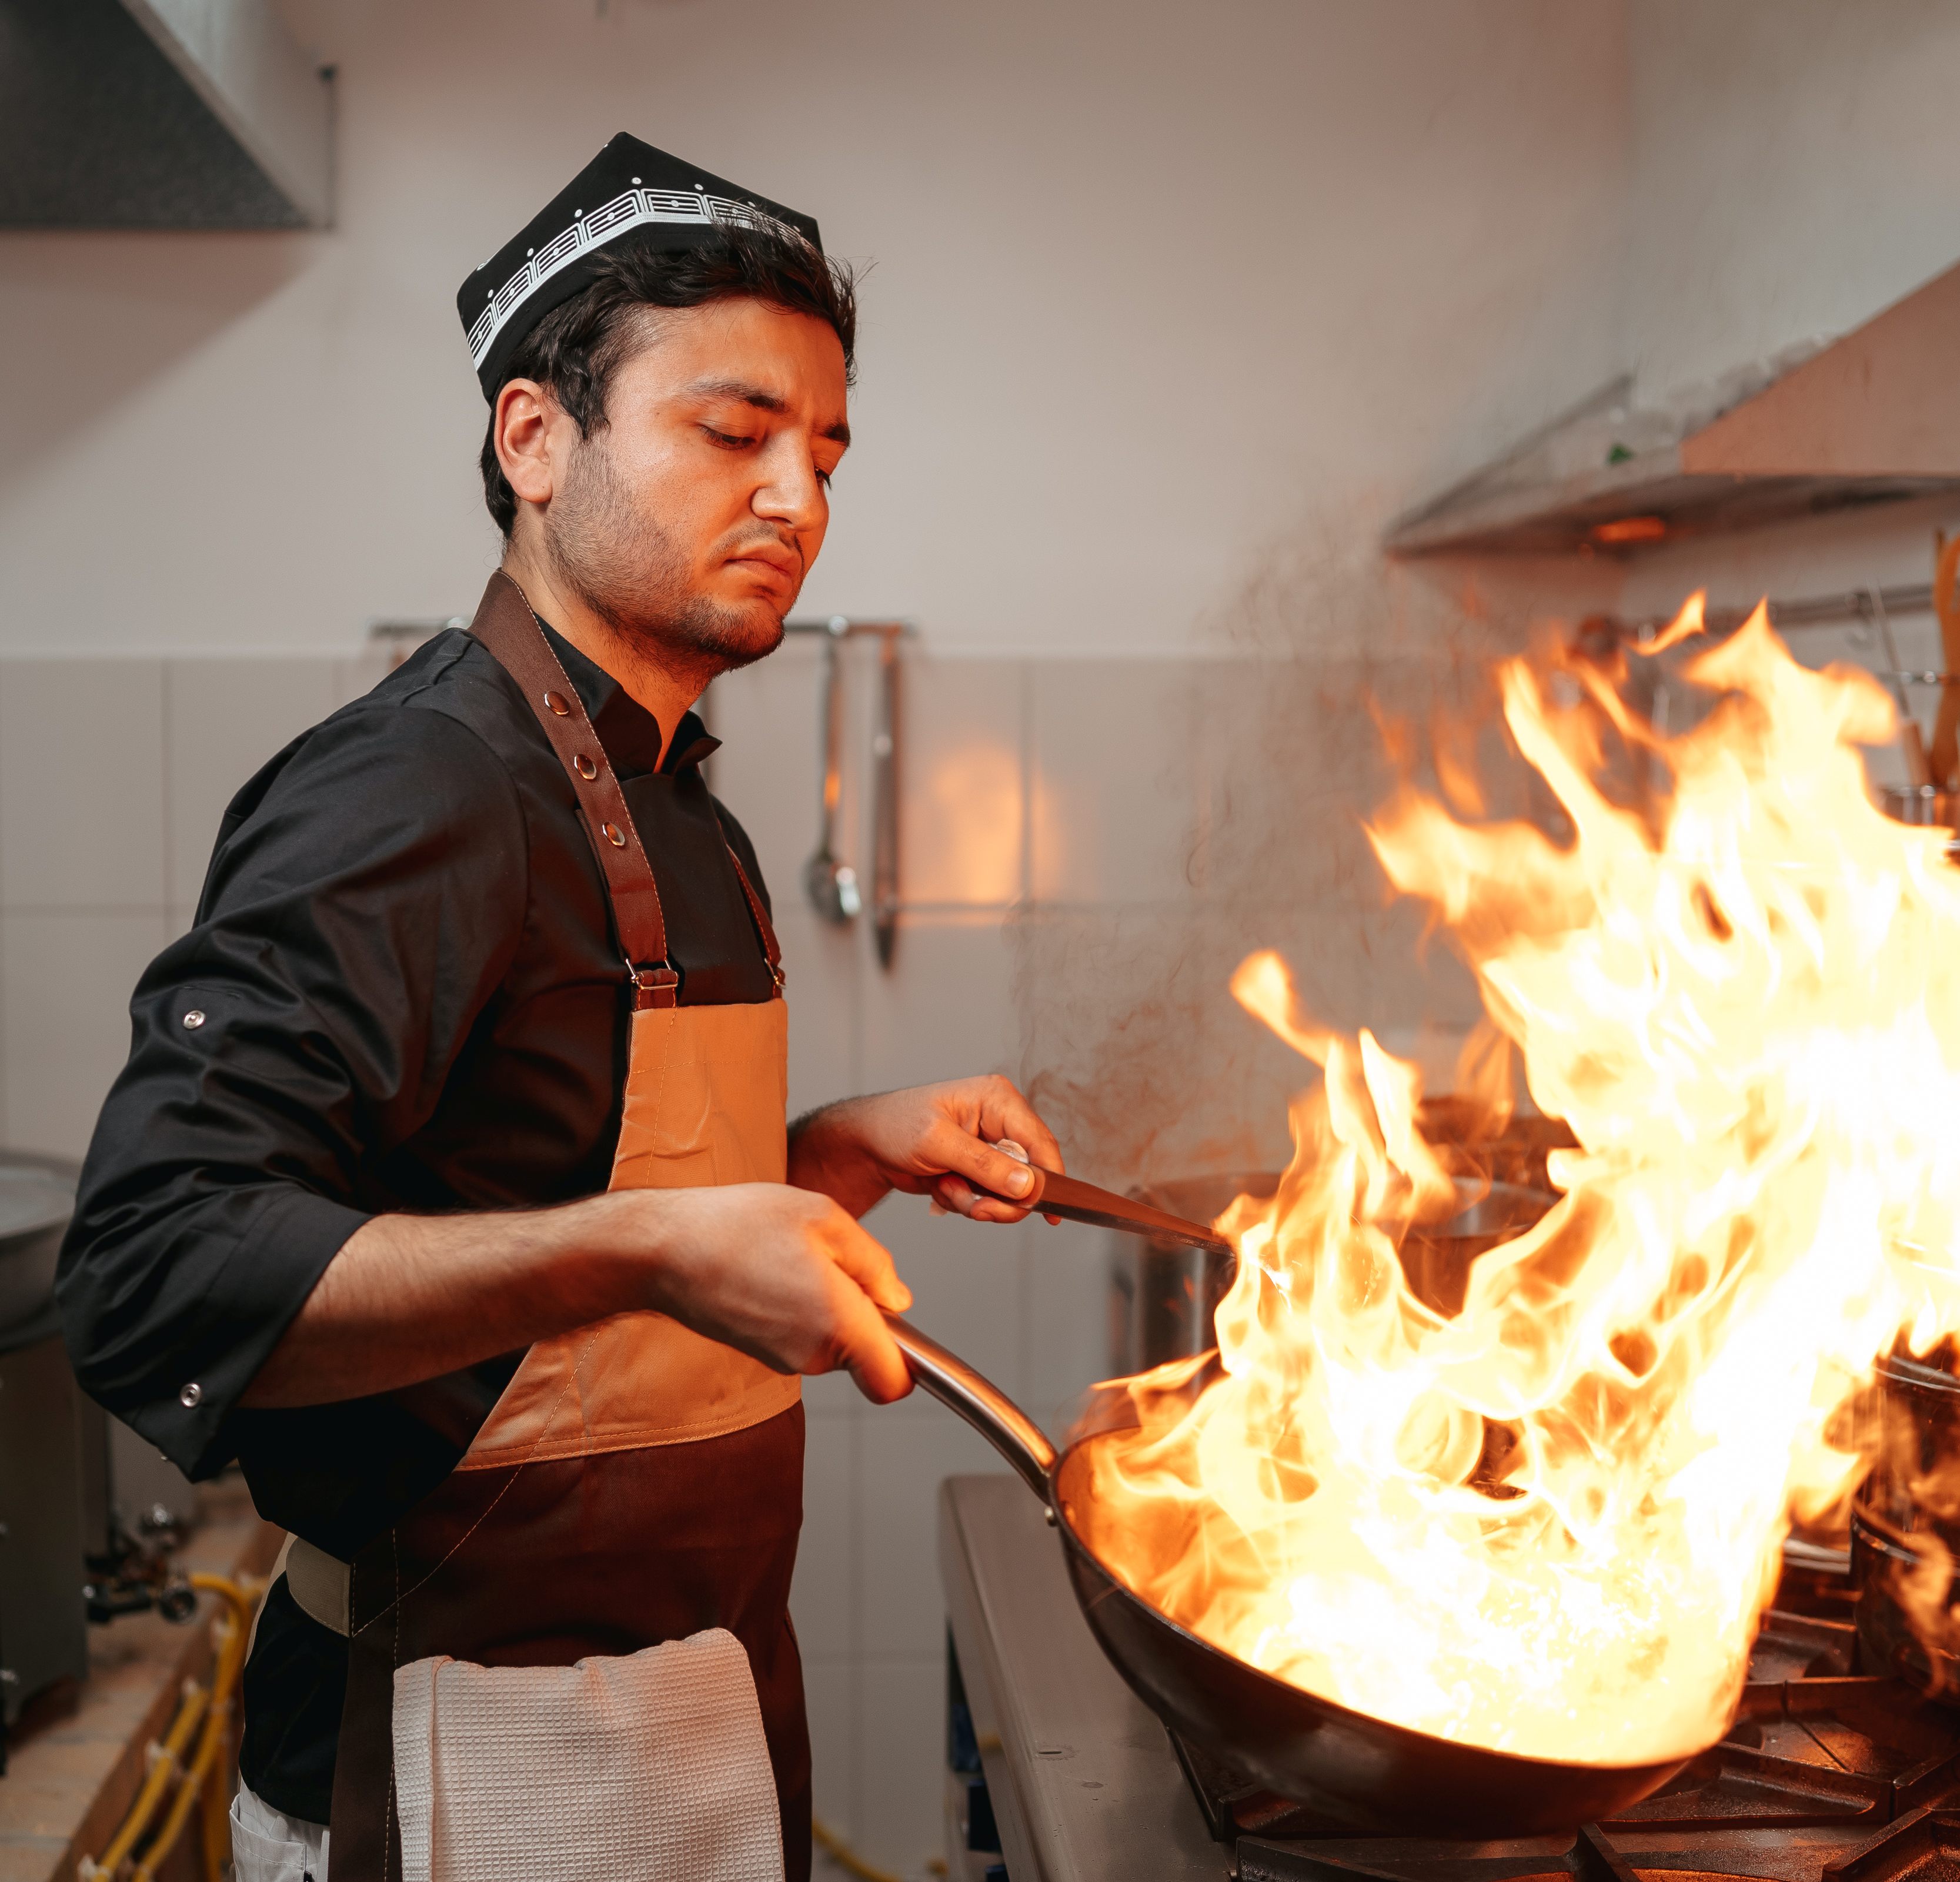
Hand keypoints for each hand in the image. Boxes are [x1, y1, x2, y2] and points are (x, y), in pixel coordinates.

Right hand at [632, 1183, 913, 1402]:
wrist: (662, 1248)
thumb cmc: (736, 1225)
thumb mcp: (824, 1217)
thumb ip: (873, 1263)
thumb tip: (896, 1299)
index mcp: (835, 1321)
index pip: (893, 1381)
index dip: (910, 1365)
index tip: (908, 1335)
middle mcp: (810, 1352)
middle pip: (865, 1354)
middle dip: (864, 1315)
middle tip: (834, 1263)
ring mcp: (782, 1357)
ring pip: (833, 1343)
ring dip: (829, 1308)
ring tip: (795, 1258)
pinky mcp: (760, 1351)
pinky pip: (802, 1337)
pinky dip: (800, 1309)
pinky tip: (774, 1270)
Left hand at [787, 1074, 1064, 1223]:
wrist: (864, 1145)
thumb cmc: (894, 1127)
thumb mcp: (938, 1144)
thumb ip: (985, 1165)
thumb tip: (1028, 1185)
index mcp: (998, 1100)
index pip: (1040, 1143)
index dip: (1049, 1180)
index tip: (1050, 1212)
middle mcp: (1000, 1121)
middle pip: (1029, 1175)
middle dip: (998, 1197)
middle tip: (975, 1207)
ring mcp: (989, 1147)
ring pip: (1008, 1193)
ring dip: (976, 1201)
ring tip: (945, 1186)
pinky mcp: (978, 1168)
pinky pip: (989, 1198)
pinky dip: (966, 1202)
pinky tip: (942, 1187)